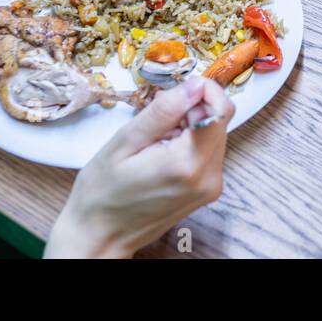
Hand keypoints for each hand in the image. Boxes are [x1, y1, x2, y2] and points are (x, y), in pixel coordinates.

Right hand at [45, 76, 233, 258]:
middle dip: (191, 109)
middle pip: (219, 120)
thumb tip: (195, 84)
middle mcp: (209, 177)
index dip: (202, 91)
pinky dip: (190, 142)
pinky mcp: (208, 191)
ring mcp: (211, 187)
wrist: (100, 236)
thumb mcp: (125, 142)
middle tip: (156, 118)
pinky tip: (162, 152)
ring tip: (155, 139)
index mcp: (188, 163)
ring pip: (214, 134)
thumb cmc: (102, 191)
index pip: (221, 109)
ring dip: (189, 126)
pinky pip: (208, 151)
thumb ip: (164, 111)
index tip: (175, 93)